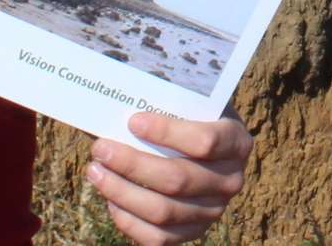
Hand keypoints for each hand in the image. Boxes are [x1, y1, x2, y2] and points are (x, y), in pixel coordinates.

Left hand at [86, 112, 252, 245]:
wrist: (206, 142)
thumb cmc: (189, 114)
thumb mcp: (189, 100)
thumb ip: (162, 99)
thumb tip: (112, 100)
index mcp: (236, 142)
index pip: (204, 142)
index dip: (166, 133)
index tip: (133, 121)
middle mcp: (230, 180)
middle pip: (177, 179)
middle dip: (132, 164)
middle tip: (100, 148)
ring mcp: (214, 210)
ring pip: (163, 211)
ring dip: (122, 192)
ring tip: (95, 171)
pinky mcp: (194, 231)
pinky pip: (159, 237)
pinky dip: (130, 220)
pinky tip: (110, 200)